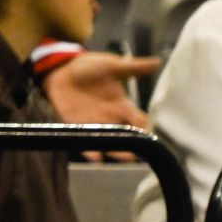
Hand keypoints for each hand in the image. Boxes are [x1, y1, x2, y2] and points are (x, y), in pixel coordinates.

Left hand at [42, 51, 156, 159]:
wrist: (63, 70)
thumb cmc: (90, 67)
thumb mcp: (113, 66)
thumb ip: (134, 67)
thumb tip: (157, 62)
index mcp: (123, 106)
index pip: (140, 120)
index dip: (147, 127)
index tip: (153, 134)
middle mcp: (112, 119)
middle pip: (128, 136)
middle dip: (135, 144)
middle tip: (142, 152)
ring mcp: (96, 125)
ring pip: (111, 143)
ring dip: (118, 151)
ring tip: (127, 157)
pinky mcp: (80, 128)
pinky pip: (88, 143)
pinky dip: (93, 152)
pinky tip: (98, 159)